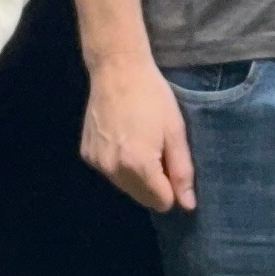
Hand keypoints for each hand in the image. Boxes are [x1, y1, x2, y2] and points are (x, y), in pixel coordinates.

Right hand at [80, 56, 197, 212]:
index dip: (172, 188)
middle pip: (142, 198)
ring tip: (140, 141)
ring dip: (136, 175)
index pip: (161, 202)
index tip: (173, 163)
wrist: (117, 70)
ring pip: (125, 187)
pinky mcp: (87, 154)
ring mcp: (97, 163)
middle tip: (158, 150)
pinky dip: (119, 163)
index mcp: (138, 166)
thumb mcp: (175, 131)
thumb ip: (182, 171)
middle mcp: (113, 170)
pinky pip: (110, 172)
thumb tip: (187, 205)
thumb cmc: (153, 97)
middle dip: (155, 184)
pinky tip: (123, 138)